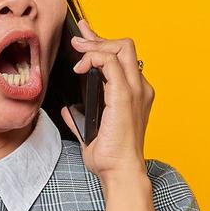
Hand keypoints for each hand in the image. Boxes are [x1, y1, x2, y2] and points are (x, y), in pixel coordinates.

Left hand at [59, 17, 152, 179]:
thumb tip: (69, 109)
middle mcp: (140, 88)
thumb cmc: (111, 157)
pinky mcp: (125, 95)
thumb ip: (81, 117)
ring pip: (120, 48)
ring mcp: (136, 90)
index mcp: (135, 94)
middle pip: (125, 46)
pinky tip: (81, 68)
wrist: (120, 172)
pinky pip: (110, 62)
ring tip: (77, 49)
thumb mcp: (91, 132)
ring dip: (94, 45)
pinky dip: (93, 58)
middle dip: (98, 38)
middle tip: (77, 40)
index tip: (83, 40)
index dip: (101, 44)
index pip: (122, 58)